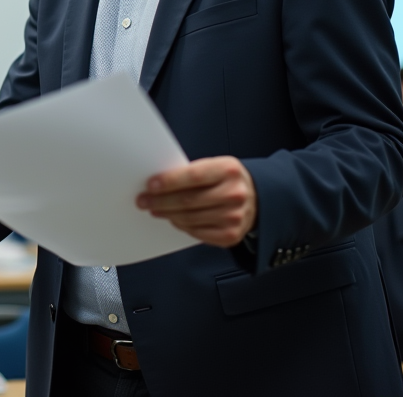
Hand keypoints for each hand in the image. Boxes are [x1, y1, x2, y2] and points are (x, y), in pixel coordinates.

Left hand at [136, 156, 256, 247]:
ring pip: (190, 218)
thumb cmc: (228, 180)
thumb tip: (159, 183)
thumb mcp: (215, 166)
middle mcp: (234, 194)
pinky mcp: (231, 235)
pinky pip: (197, 233)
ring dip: (168, 214)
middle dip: (161, 201)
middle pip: (188, 201)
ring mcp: (234, 217)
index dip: (168, 182)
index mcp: (228, 170)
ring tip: (156, 209)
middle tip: (144, 201)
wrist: (259, 198)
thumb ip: (191, 173)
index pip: (192, 177)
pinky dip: (182, 226)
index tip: (150, 185)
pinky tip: (175, 219)